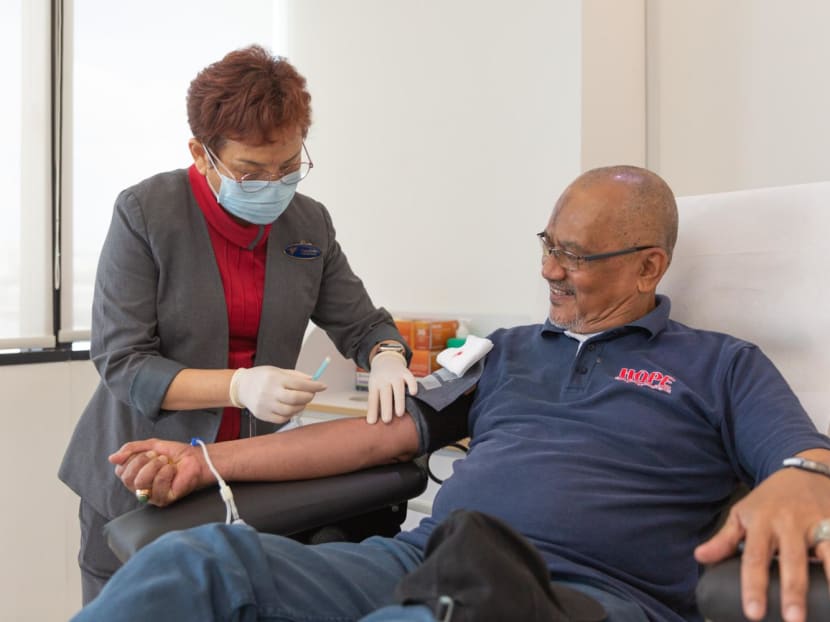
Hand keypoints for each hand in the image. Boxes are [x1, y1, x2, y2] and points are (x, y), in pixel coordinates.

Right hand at [109, 439, 204, 506]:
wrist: (195, 458)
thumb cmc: (175, 454)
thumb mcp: (151, 445)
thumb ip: (131, 449)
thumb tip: (112, 458)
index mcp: (134, 475)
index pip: (120, 470)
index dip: (133, 458)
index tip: (148, 451)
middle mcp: (140, 488)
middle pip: (127, 478)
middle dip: (143, 461)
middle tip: (157, 456)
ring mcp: (151, 495)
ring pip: (140, 483)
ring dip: (154, 466)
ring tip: (165, 462)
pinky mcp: (163, 500)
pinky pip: (156, 487)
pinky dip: (165, 473)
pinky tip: (172, 470)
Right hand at [230, 366, 325, 423]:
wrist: (241, 387)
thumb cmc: (262, 377)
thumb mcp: (278, 371)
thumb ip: (296, 376)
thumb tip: (313, 380)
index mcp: (275, 378)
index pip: (299, 383)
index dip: (314, 386)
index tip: (323, 386)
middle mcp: (269, 392)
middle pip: (296, 398)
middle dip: (308, 397)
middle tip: (311, 394)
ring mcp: (265, 405)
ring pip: (290, 410)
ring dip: (301, 406)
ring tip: (301, 401)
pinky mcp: (263, 415)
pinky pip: (282, 419)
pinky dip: (291, 414)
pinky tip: (291, 408)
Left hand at [367, 351, 417, 423]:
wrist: (386, 359)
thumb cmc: (380, 379)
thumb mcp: (374, 388)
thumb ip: (375, 403)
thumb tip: (373, 422)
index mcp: (375, 384)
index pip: (373, 397)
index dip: (372, 410)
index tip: (372, 422)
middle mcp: (384, 379)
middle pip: (385, 393)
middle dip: (386, 407)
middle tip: (387, 421)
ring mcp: (395, 375)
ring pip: (398, 387)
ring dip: (399, 400)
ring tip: (399, 414)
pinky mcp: (405, 372)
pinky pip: (410, 378)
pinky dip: (412, 385)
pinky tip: (414, 393)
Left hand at [695, 460, 829, 621]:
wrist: (803, 472)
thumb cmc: (768, 500)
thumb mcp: (742, 514)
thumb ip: (724, 539)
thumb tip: (700, 558)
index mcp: (761, 522)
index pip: (754, 558)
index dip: (753, 586)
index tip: (754, 613)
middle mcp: (789, 523)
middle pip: (791, 560)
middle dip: (792, 591)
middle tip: (792, 619)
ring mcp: (817, 523)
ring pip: (826, 553)